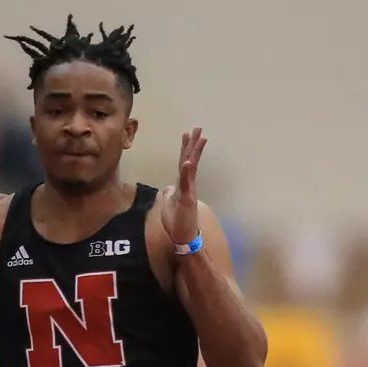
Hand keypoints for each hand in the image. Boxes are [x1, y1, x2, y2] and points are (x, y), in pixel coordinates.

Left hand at [158, 127, 206, 247]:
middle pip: (189, 160)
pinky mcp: (188, 200)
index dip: (184, 149)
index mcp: (182, 186)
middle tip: (198, 128)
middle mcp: (188, 185)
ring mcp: (189, 192)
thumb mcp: (168, 205)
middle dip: (193, 144)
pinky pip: (187, 184)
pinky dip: (188, 172)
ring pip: (191, 168)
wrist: (183, 238)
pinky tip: (188, 161)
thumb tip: (167, 188)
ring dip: (195, 152)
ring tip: (200, 138)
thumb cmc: (177, 223)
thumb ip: (169, 194)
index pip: (183, 163)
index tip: (186, 134)